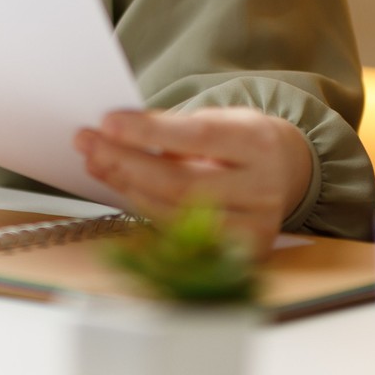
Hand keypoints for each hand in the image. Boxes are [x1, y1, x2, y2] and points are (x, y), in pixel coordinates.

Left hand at [74, 108, 313, 254]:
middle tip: (89, 144)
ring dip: (126, 187)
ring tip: (96, 162)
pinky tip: (122, 188)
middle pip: (182, 184)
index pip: (199, 137)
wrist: (286, 173)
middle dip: (126, 163)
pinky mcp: (238, 254)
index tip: (109, 122)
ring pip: (174, 214)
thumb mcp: (221, 120)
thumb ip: (174, 128)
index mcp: (260, 144)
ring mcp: (252, 228)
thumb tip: (115, 131)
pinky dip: (144, 210)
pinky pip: (178, 236)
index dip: (151, 132)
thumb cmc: (242, 142)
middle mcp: (261, 190)